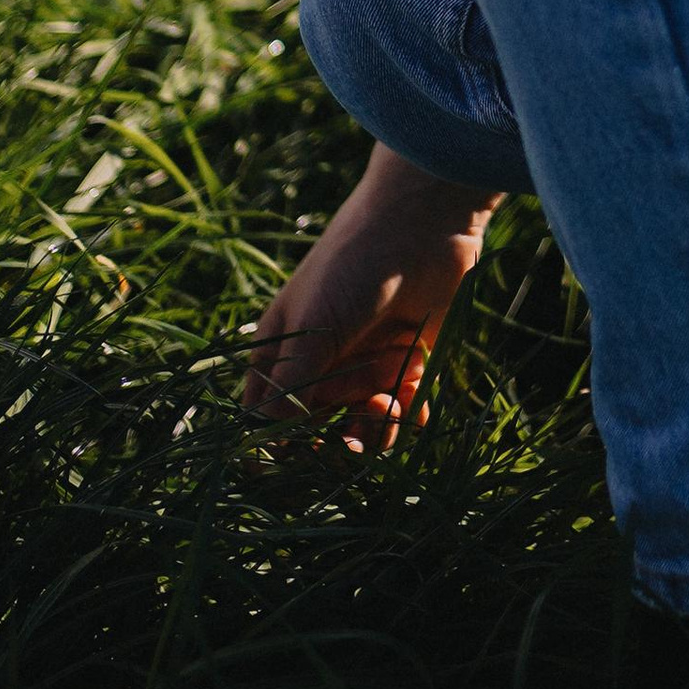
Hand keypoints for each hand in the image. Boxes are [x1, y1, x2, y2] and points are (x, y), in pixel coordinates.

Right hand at [242, 146, 499, 448]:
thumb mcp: (312, 327)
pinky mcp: (409, 363)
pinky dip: (406, 417)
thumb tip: (270, 441)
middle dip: (331, 441)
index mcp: (283, 348)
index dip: (273, 443)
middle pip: (315, 429)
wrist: (424, 224)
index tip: (291, 465)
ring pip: (360, 426)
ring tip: (386, 407)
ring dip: (372, 431)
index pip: (264, 412)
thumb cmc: (353, 266)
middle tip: (348, 437)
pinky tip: (411, 402)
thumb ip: (290, 388)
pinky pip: (402, 412)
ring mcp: (366, 363)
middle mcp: (322, 361)